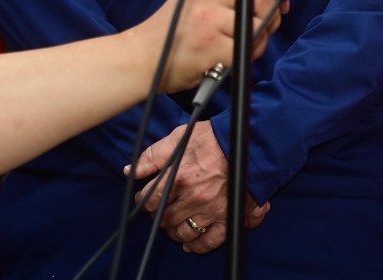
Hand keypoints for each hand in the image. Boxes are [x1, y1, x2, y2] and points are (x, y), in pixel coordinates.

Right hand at [129, 0, 281, 93]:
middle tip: (259, 28)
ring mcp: (211, 18)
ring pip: (260, 25)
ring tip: (239, 45)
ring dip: (258, 39)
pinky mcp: (212, 45)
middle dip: (269, 15)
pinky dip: (247, 56)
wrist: (141, 57)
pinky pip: (248, 48)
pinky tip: (231, 58)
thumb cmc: (171, 31)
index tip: (275, 0)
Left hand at [133, 123, 269, 253]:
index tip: (146, 199)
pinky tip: (190, 243)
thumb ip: (153, 154)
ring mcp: (211, 210)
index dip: (144, 201)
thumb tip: (131, 170)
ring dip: (174, 231)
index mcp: (180, 178)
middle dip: (158, 216)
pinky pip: (210, 241)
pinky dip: (198, 246)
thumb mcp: (180, 136)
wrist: (251, 141)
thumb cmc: (216, 137)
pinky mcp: (228, 217)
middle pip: (164, 219)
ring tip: (174, 224)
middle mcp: (194, 198)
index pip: (150, 201)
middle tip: (161, 210)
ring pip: (183, 232)